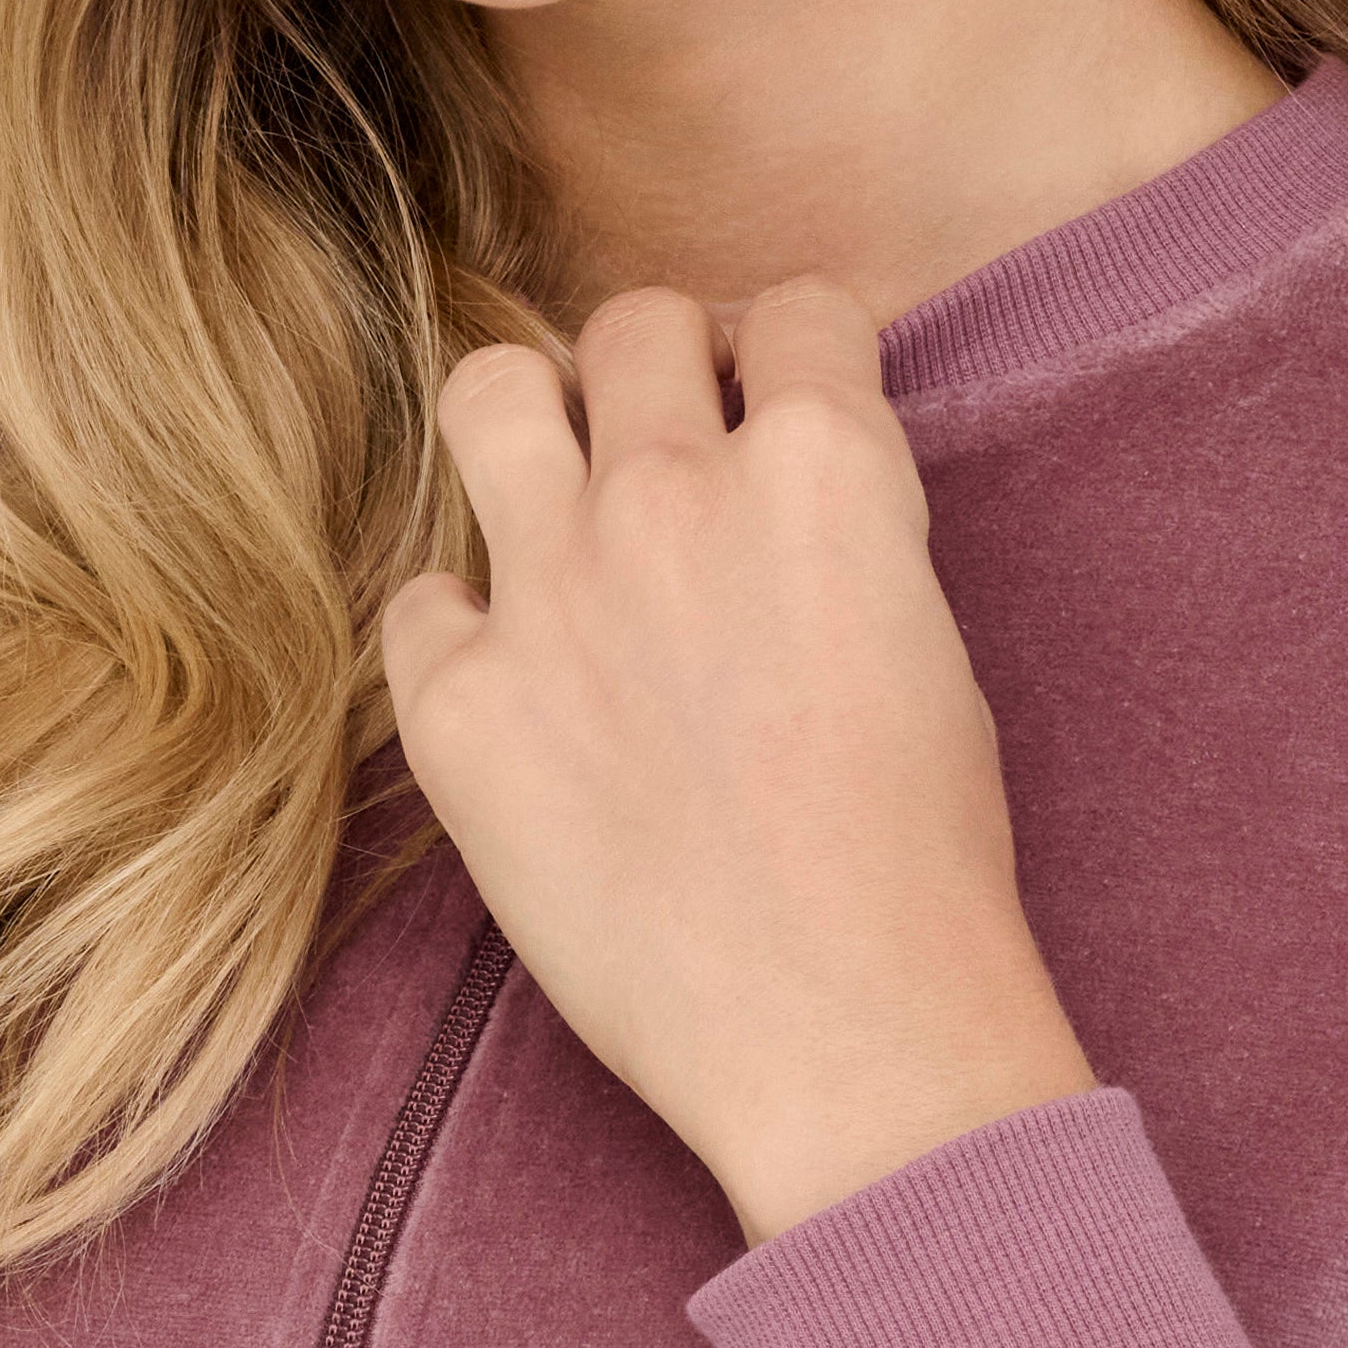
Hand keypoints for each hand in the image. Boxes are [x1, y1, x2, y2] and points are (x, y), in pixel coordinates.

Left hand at [378, 277, 1098, 1241]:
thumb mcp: (930, 645)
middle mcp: (672, 495)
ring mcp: (548, 593)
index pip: (795, 312)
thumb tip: (786, 499)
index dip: (794, 357)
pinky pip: (417, 600)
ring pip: (488, 393)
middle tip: (672, 448)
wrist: (848, 1035)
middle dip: (661, 370)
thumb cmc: (922, 869)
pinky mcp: (458, 709)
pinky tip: (513, 686)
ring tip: (555, 498)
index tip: (783, 404)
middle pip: (633, 327)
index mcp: (823, 467)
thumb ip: (844, 533)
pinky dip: (460, 629)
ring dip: (529, 426)